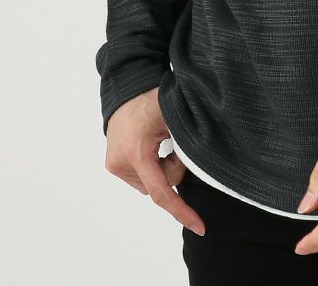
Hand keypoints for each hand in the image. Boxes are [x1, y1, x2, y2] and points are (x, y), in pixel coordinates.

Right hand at [103, 87, 206, 235]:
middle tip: (172, 143)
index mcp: (137, 152)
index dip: (182, 211)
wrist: (126, 89)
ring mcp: (115, 165)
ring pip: (151, 182)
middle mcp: (122, 163)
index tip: (201, 227)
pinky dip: (151, 166)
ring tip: (158, 141)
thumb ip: (187, 143)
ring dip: (161, 168)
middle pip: (160, 185)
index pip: (162, 192)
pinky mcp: (113, 165)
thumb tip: (204, 164)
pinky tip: (151, 145)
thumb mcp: (175, 117)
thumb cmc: (152, 99)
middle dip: (172, 169)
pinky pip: (142, 176)